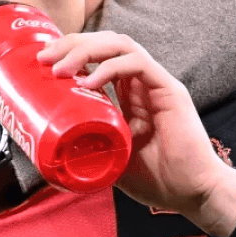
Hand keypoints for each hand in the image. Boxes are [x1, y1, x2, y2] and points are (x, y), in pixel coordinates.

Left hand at [37, 31, 235, 236]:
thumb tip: (47, 143)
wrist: (192, 195)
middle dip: (71, 43)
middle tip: (45, 57)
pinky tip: (88, 83)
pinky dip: (109, 68)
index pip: (97, 54)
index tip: (42, 61)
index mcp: (128, 90)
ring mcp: (156, 82)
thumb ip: (86, 142)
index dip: (69, 50)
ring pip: (120, 44)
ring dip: (85, 50)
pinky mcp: (170, 90)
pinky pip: (138, 64)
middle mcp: (141, 80)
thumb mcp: (108, 155)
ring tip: (61, 68)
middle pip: (104, 41)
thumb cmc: (155, 178)